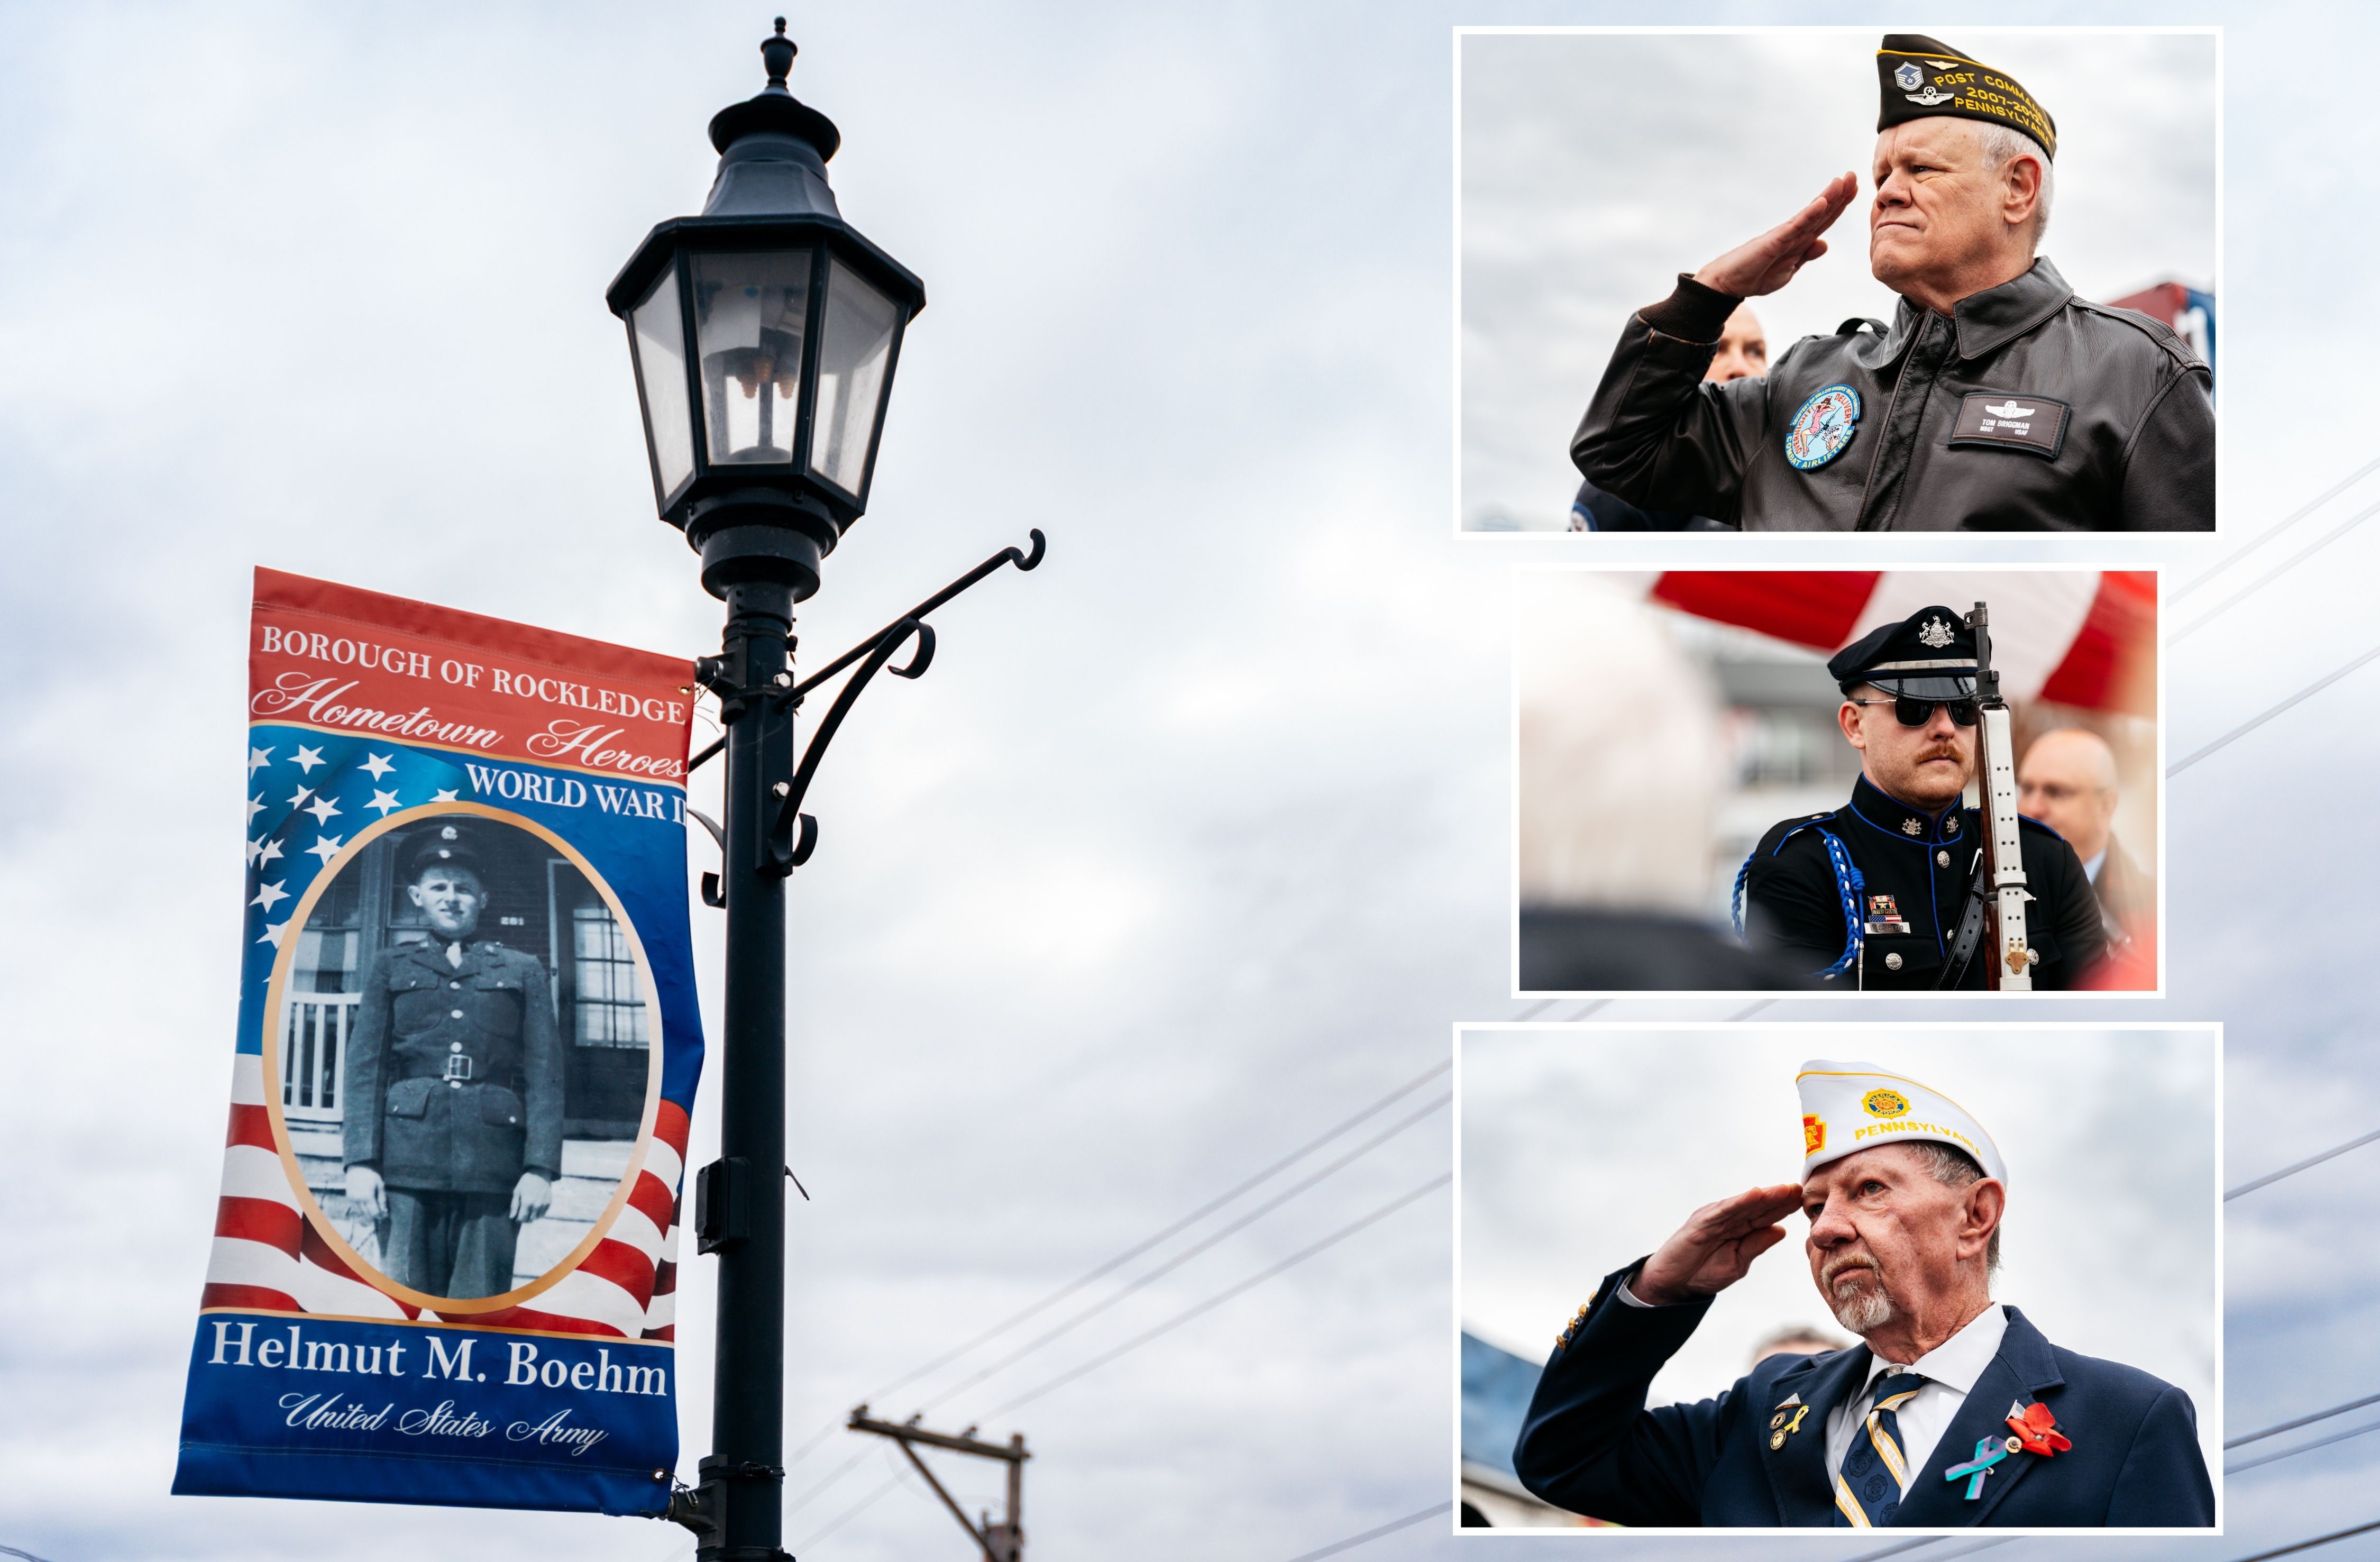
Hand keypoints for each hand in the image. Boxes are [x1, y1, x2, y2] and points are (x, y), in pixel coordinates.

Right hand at [344, 1164, 385, 1219]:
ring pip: (361, 1212)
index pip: (374, 1212)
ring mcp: (352, 1199)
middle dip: (375, 1216)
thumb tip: (384, 1210)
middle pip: (367, 1214)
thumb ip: (382, 1198)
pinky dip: (363, 1209)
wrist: (357, 1168)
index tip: (385, 1216)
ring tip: (376, 1210)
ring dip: (369, 1213)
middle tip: (382, 1215)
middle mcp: (358, 1200)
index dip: (380, 1216)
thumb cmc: (370, 1175)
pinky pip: (357, 1208)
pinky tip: (368, 1206)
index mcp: (367, 1196)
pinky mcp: (349, 1198)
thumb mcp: (380, 1185)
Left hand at [510, 1172, 552, 1223]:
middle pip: (529, 1220)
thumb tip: (512, 1217)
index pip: (522, 1219)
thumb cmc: (526, 1182)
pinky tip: (535, 1207)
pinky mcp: (549, 1203)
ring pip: (536, 1218)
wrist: (540, 1173)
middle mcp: (536, 1206)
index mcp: (527, 1203)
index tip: (516, 1216)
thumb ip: (514, 1205)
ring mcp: (544, 1205)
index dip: (518, 1219)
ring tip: (529, 1209)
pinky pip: (543, 1213)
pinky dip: (538, 1213)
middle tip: (522, 1212)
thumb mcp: (517, 1191)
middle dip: (525, 1218)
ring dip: (532, 1216)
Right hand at [1632, 1184, 1803, 1305]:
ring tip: (1785, 1189)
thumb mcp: (1737, 1263)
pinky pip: (1723, 1211)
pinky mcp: (1700, 1224)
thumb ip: (1756, 1245)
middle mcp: (1727, 1219)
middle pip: (1757, 1206)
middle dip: (1779, 1197)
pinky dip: (1739, 1202)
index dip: (1784, 1207)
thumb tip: (1781, 1230)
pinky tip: (1756, 1194)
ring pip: (1743, 1205)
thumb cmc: (1703, 1272)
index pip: (1765, 1215)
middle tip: (1801, 1187)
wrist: (1673, 1284)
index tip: (1806, 1199)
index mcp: (1737, 1229)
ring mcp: (1713, 1219)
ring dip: (1764, 1196)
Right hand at [1692, 173, 1859, 298]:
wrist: (1727, 284)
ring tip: (1842, 181)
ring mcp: (1783, 236)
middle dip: (1839, 195)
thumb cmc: (1753, 276)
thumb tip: (1825, 244)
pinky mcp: (1773, 241)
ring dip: (1828, 198)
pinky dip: (1810, 214)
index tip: (1855, 189)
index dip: (1840, 205)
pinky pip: (1795, 227)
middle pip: (1820, 213)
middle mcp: (1792, 234)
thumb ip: (1805, 256)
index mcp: (1797, 241)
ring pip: (1811, 215)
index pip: (1823, 220)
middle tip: (1853, 175)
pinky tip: (1822, 202)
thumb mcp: (1787, 270)